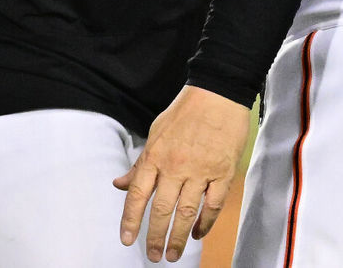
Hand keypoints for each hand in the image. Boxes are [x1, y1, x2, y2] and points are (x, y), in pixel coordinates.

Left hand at [114, 85, 251, 262]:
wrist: (218, 91)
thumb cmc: (185, 110)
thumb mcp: (155, 132)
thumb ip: (140, 162)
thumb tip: (119, 184)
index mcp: (156, 155)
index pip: (138, 194)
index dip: (130, 220)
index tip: (127, 240)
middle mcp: (176, 165)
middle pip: (162, 209)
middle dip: (155, 237)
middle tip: (153, 256)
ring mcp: (201, 170)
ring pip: (187, 213)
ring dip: (178, 237)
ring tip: (173, 254)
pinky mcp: (223, 172)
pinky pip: (213, 205)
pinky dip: (205, 223)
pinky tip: (197, 233)